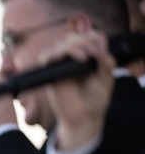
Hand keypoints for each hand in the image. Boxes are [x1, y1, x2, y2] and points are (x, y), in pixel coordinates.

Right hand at [41, 29, 113, 150]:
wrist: (82, 117)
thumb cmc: (95, 99)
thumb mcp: (107, 79)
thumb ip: (106, 63)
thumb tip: (99, 50)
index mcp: (90, 56)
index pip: (91, 36)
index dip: (94, 38)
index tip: (99, 52)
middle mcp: (75, 58)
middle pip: (74, 37)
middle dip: (83, 41)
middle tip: (91, 54)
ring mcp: (62, 65)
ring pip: (61, 44)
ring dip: (71, 46)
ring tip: (82, 58)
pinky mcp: (50, 73)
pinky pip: (46, 57)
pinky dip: (53, 54)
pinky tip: (62, 57)